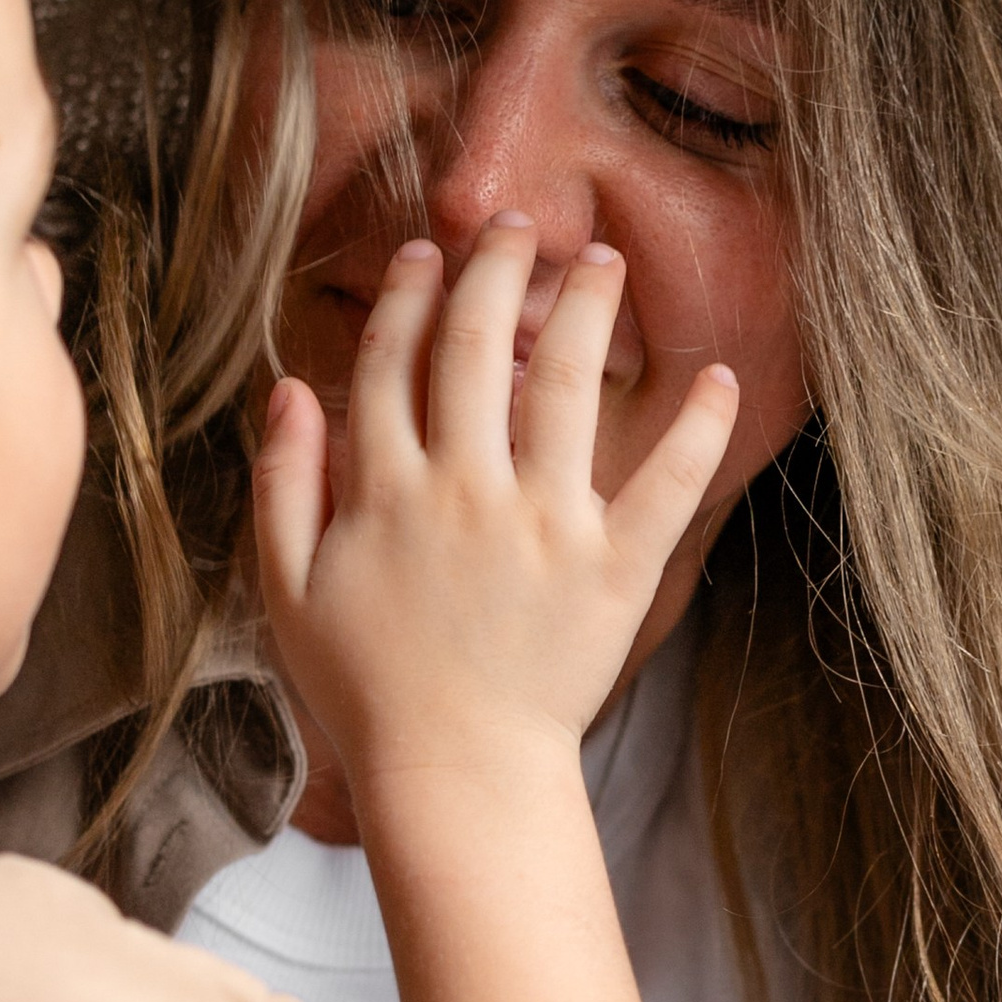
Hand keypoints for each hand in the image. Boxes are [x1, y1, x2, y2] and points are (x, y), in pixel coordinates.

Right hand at [253, 217, 738, 815]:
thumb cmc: (365, 692)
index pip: (394, 362)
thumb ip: (283, 484)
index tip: (431, 255)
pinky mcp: (614, 569)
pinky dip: (697, 429)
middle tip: (520, 225)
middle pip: (480, 346)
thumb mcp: (288, 591)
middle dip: (499, 270)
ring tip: (606, 261)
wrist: (454, 776)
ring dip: (588, 310)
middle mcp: (465, 489)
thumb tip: (286, 389)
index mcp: (385, 489)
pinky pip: (665, 486)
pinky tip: (718, 375)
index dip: (413, 297)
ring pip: (567, 388)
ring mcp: (544, 525)